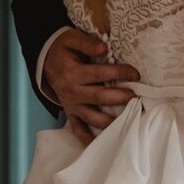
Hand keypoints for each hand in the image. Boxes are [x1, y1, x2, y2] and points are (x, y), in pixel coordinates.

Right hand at [43, 28, 139, 146]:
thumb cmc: (64, 50)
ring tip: (128, 121)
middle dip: (120, 98)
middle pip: (99, 97)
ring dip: (111, 121)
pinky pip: (78, 129)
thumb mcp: (72, 39)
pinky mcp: (70, 113)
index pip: (101, 74)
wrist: (46, 62)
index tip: (136, 73)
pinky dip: (88, 139)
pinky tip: (101, 144)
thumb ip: (87, 43)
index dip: (120, 73)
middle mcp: (72, 91)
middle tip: (136, 97)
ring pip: (92, 117)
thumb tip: (104, 50)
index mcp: (73, 73)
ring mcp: (71, 105)